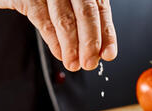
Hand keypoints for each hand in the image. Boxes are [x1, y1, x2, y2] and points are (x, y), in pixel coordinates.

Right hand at [0, 0, 117, 70]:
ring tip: (73, 64)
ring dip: (71, 47)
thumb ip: (85, 22)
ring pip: (64, 20)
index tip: (109, 55)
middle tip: (89, 64)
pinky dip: (53, 41)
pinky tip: (59, 54)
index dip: (106, 33)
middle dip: (89, 43)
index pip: (100, 8)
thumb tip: (99, 51)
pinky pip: (43, 20)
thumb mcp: (70, 3)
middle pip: (85, 13)